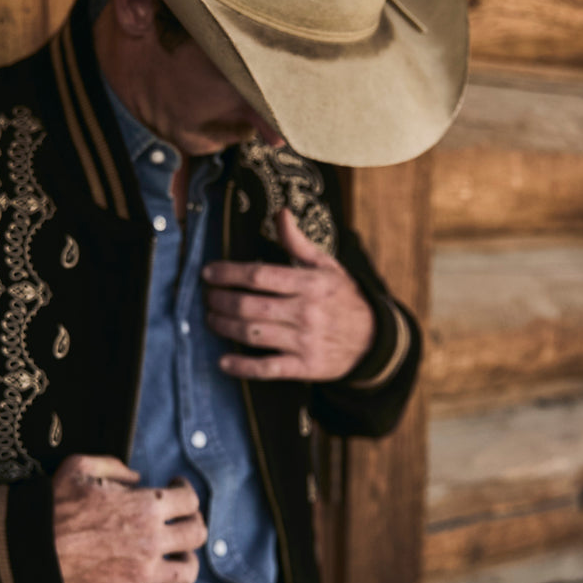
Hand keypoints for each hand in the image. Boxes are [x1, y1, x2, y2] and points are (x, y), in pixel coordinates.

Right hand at [52, 455, 205, 582]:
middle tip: (181, 522)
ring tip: (175, 556)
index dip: (186, 491)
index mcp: (145, 506)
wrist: (28, 550)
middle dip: (193, 524)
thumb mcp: (79, 467)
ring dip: (186, 561)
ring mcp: (142, 574)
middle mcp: (152, 540)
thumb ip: (113, 466)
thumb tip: (135, 477)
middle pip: (197, 534)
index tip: (177, 489)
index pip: (189, 499)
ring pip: (188, 572)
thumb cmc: (52, 507)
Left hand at [202, 207, 374, 381]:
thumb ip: (298, 243)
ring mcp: (305, 342)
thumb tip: (280, 213)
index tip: (208, 272)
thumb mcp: (327, 266)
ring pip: (253, 335)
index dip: (229, 273)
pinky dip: (242, 367)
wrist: (375, 339)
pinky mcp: (305, 367)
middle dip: (221, 301)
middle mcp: (306, 312)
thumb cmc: (344, 297)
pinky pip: (267, 369)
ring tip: (211, 318)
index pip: (260, 275)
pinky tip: (224, 361)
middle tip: (207, 297)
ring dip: (224, 327)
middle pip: (250, 306)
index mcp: (310, 283)